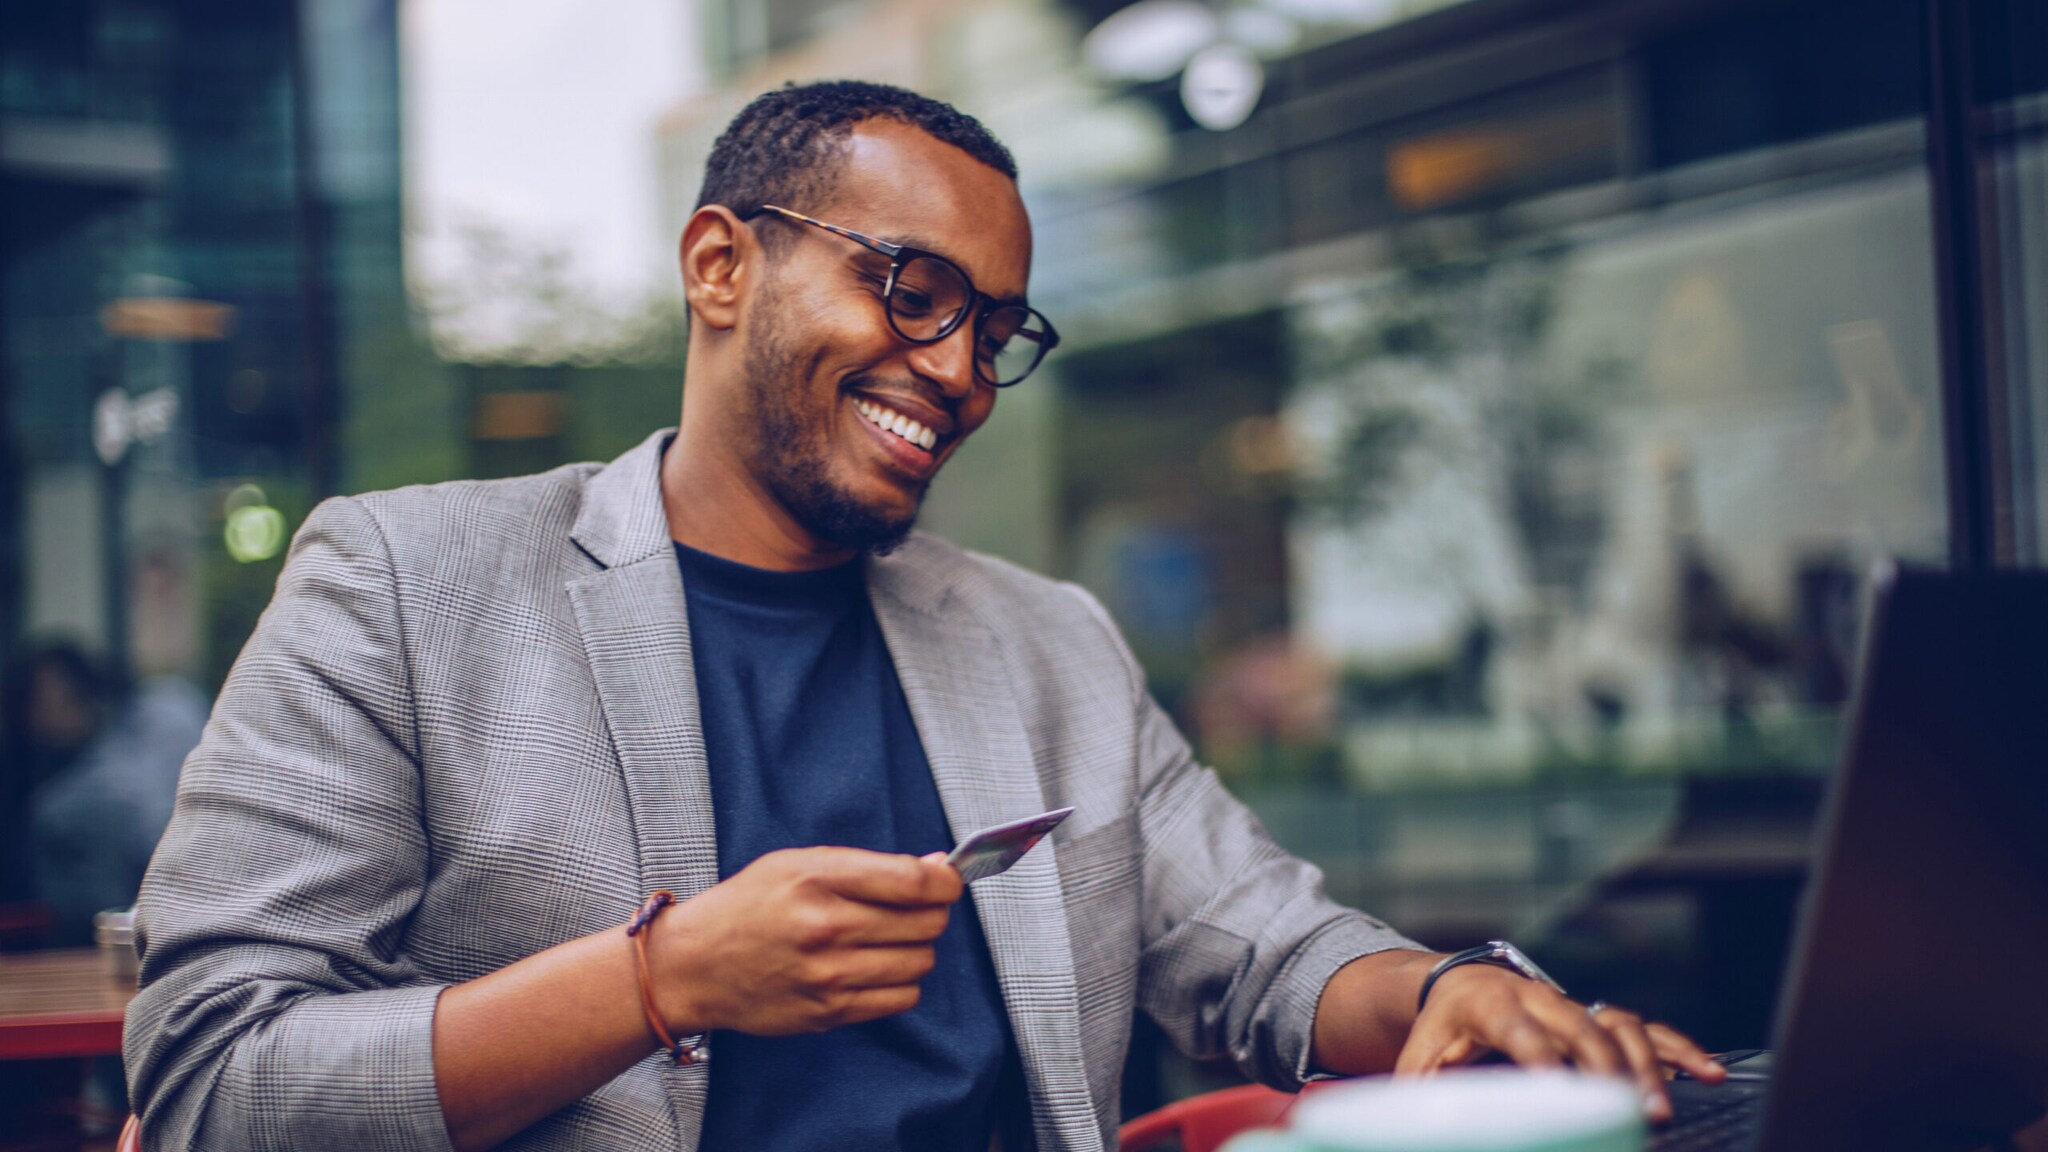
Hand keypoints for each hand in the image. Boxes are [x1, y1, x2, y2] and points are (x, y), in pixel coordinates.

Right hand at [648, 846, 960, 1035]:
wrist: (694, 965)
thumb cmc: (747, 907)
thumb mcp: (798, 863)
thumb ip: (868, 867)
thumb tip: (935, 867)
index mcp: (818, 878)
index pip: (913, 880)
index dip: (945, 880)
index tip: (947, 881)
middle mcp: (825, 927)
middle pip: (926, 922)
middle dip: (931, 912)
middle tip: (914, 909)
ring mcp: (828, 974)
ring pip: (920, 962)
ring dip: (916, 949)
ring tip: (888, 940)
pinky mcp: (828, 1011)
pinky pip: (901, 999)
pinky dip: (901, 983)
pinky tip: (875, 969)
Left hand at [1394, 965, 1725, 1121]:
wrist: (1459, 983)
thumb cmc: (1440, 1032)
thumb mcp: (1419, 1061)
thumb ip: (1420, 1095)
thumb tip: (1409, 1126)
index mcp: (1490, 1003)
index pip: (1520, 1030)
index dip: (1541, 1058)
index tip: (1559, 1090)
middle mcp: (1539, 997)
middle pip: (1581, 1027)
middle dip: (1605, 1069)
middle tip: (1625, 1112)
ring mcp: (1574, 1004)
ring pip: (1620, 1024)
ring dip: (1646, 1065)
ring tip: (1660, 1109)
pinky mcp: (1598, 1016)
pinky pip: (1646, 1029)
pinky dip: (1678, 1049)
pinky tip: (1708, 1075)